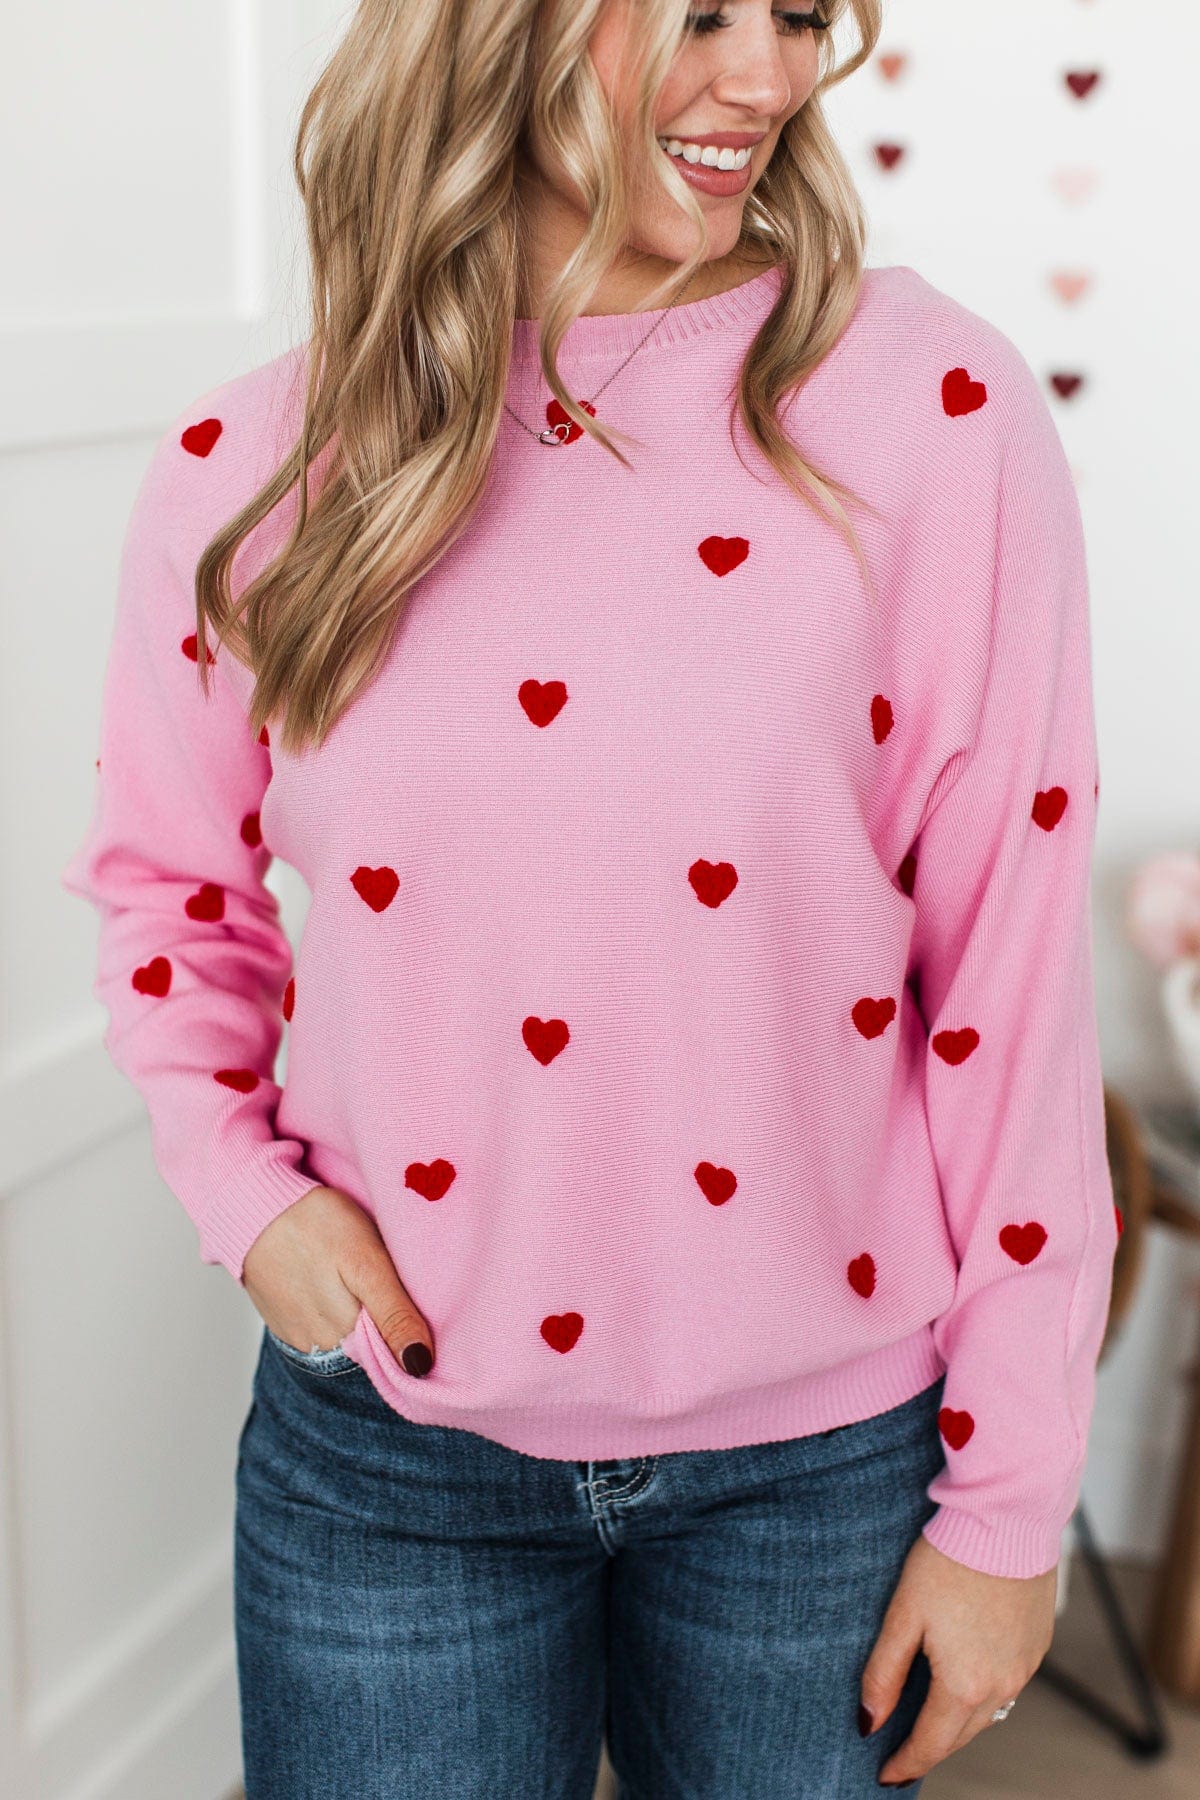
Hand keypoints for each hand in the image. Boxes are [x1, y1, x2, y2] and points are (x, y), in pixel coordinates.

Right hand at [242, 1185, 435, 1374]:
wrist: (256, 1208)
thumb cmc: (316, 1226)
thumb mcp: (367, 1263)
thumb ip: (394, 1314)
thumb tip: (419, 1366)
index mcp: (347, 1339)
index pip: (392, 1356)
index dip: (411, 1333)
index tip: (419, 1305)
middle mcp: (321, 1350)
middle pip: (369, 1347)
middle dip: (385, 1322)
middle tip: (388, 1279)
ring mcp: (300, 1338)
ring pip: (346, 1338)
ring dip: (360, 1316)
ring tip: (358, 1278)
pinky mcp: (286, 1324)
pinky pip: (322, 1328)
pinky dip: (334, 1310)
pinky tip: (334, 1282)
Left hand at [861, 1533, 1056, 1784]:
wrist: (1007, 1518)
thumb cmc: (948, 1560)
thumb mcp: (904, 1614)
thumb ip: (883, 1672)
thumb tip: (868, 1722)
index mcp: (965, 1684)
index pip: (931, 1744)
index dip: (906, 1763)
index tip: (886, 1776)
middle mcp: (1002, 1685)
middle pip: (961, 1734)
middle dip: (932, 1746)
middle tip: (904, 1752)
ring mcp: (1025, 1666)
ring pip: (988, 1713)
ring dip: (959, 1721)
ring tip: (931, 1718)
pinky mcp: (1038, 1644)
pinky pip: (1009, 1685)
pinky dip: (985, 1692)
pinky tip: (967, 1677)